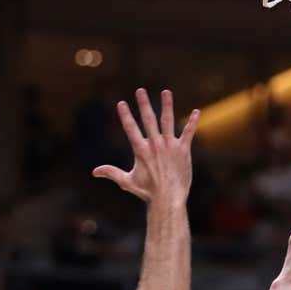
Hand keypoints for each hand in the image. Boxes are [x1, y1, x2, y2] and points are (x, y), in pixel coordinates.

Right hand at [92, 88, 199, 204]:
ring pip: (168, 121)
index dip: (125, 115)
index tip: (121, 103)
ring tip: (166, 92)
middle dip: (143, 104)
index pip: (131, 128)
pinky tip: (196, 112)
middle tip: (140, 90)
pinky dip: (192, 122)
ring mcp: (170, 146)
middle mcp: (155, 145)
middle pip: (148, 119)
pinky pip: (188, 133)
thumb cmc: (147, 192)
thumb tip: (94, 171)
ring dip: (167, 105)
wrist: (168, 199)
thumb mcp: (127, 182)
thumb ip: (111, 173)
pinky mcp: (183, 151)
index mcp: (141, 150)